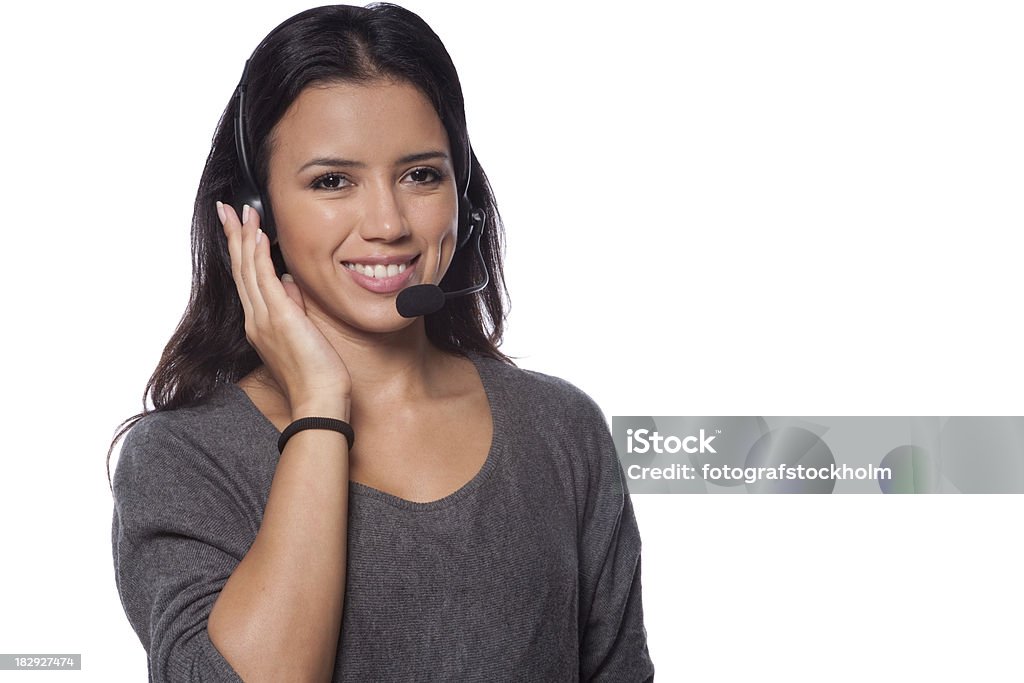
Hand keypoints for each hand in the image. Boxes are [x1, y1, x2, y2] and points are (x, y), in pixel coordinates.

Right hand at [218, 201, 350, 418]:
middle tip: (226, 209)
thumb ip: (293, 306)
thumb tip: (288, 281)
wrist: (318, 401)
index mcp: (260, 324)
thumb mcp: (303, 334)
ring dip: (245, 237)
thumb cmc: (315, 375)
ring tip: (242, 211)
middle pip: (240, 269)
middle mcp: (255, 319)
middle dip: (234, 236)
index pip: (247, 279)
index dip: (241, 251)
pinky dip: (259, 254)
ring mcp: (264, 318)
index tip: (237, 227)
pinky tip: (258, 234)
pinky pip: (264, 279)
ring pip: (248, 269)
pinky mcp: (279, 318)